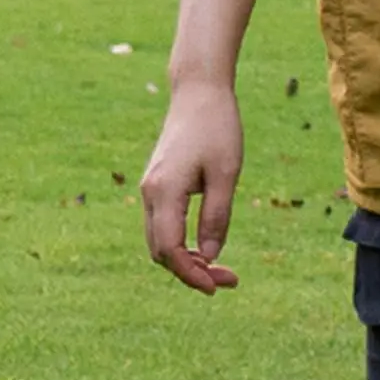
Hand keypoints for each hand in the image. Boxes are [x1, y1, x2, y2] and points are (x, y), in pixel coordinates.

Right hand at [141, 81, 243, 294]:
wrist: (199, 93)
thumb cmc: (218, 128)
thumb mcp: (226, 174)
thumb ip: (217, 216)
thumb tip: (210, 255)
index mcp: (163, 191)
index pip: (169, 249)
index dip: (192, 273)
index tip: (219, 286)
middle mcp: (149, 193)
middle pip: (160, 251)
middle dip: (191, 271)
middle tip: (230, 279)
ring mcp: (150, 189)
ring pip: (159, 241)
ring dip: (186, 260)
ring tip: (221, 268)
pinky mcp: (157, 185)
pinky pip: (162, 226)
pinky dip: (181, 243)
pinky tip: (206, 247)